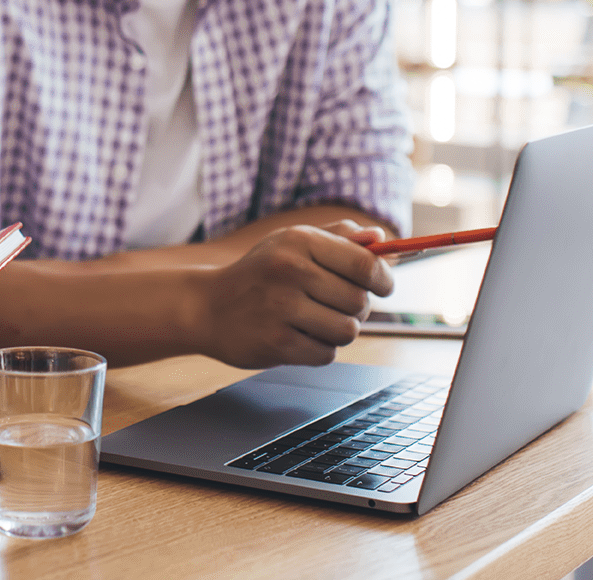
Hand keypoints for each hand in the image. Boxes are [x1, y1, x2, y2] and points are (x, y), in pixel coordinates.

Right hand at [190, 222, 393, 369]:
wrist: (208, 307)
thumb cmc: (261, 273)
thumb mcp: (293, 243)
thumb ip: (340, 237)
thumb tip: (381, 239)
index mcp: (299, 241)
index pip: (365, 265)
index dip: (384, 279)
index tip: (384, 286)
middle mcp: (290, 271)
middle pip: (360, 302)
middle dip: (356, 308)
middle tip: (335, 304)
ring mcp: (281, 308)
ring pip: (347, 331)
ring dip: (338, 330)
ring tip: (315, 321)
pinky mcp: (276, 343)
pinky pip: (326, 354)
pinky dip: (319, 349)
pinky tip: (297, 336)